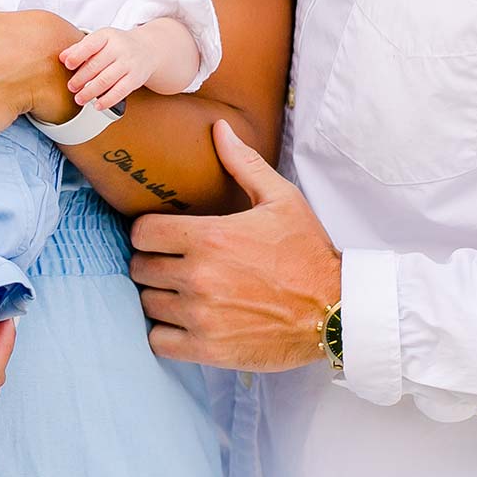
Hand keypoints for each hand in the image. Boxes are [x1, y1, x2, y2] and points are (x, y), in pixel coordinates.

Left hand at [60, 26, 153, 109]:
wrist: (148, 48)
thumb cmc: (117, 45)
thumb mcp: (100, 40)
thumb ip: (80, 48)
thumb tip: (62, 57)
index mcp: (107, 36)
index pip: (90, 44)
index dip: (77, 55)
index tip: (67, 64)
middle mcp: (120, 48)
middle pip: (96, 65)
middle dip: (81, 78)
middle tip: (71, 87)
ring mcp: (129, 63)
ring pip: (106, 80)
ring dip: (90, 92)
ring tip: (79, 98)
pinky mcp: (136, 78)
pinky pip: (120, 91)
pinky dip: (107, 100)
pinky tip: (97, 105)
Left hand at [130, 120, 341, 371]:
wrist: (336, 310)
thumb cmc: (307, 253)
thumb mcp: (280, 199)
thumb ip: (243, 163)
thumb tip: (218, 127)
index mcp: (210, 236)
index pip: (142, 232)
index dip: (148, 231)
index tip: (162, 234)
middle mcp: (199, 276)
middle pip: (140, 267)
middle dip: (152, 262)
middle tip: (172, 262)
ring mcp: (201, 315)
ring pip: (146, 303)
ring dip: (158, 296)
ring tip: (179, 291)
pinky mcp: (207, 349)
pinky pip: (158, 341)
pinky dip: (164, 332)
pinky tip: (182, 322)